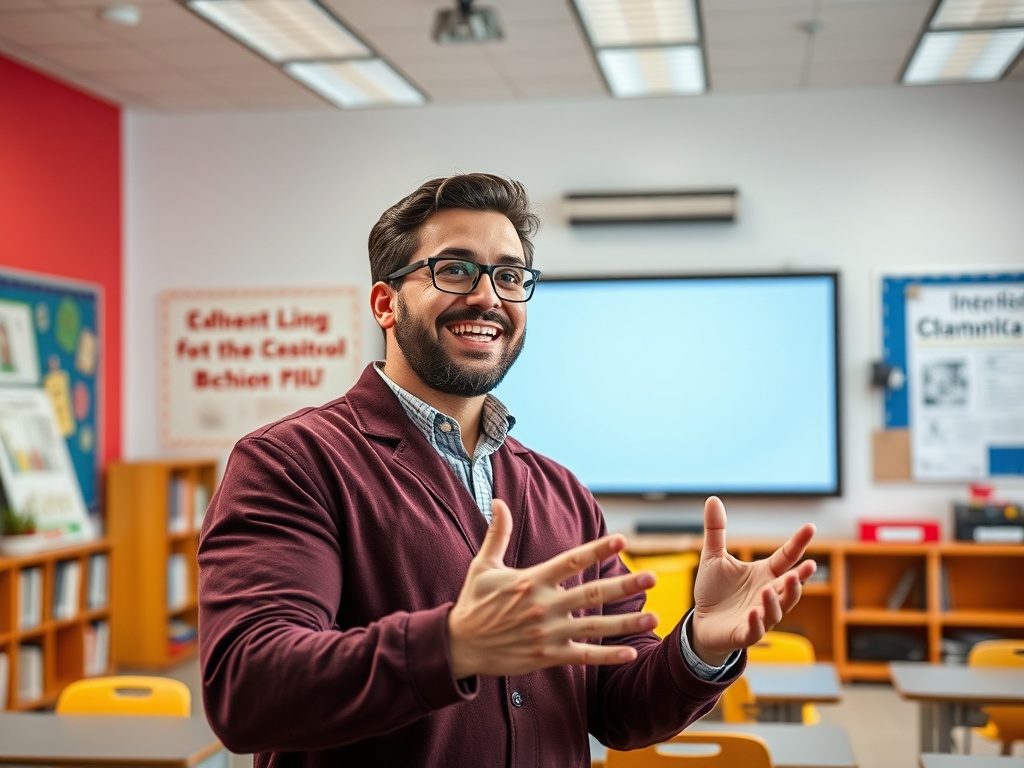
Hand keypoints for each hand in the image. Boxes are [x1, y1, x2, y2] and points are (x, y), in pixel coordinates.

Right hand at [447, 498, 658, 679]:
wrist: (460, 646)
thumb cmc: (474, 603)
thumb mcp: (483, 566)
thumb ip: (498, 534)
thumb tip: (498, 501)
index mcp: (532, 580)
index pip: (571, 561)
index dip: (597, 550)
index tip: (622, 539)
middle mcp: (544, 606)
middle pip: (592, 594)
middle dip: (624, 585)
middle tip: (652, 577)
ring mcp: (548, 633)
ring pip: (595, 627)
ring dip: (626, 623)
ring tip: (653, 618)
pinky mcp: (548, 656)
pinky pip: (583, 656)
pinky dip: (607, 656)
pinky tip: (630, 653)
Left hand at [690, 496, 816, 665]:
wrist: (702, 622)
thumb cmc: (714, 590)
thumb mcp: (713, 557)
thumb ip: (717, 530)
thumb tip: (713, 498)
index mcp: (765, 574)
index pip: (786, 557)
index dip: (798, 543)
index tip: (810, 527)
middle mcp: (767, 594)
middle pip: (789, 587)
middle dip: (798, 580)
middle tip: (807, 567)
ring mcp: (760, 615)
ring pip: (776, 610)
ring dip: (776, 600)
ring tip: (770, 589)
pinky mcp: (746, 633)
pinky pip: (756, 630)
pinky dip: (757, 622)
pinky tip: (754, 613)